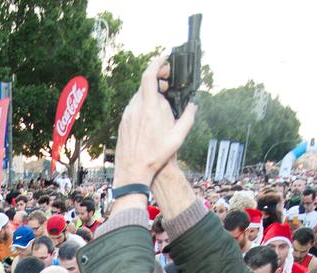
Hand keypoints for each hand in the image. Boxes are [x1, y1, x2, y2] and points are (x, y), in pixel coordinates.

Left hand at [113, 56, 196, 186]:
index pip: (149, 76)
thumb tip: (193, 105)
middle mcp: (135, 108)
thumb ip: (187, 118)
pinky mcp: (123, 122)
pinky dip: (143, 105)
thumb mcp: (177, 138)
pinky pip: (134, 107)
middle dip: (158, 81)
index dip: (156, 63)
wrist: (133, 170)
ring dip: (151, 94)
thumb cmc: (155, 156)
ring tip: (162, 103)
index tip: (164, 58)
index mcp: (149, 108)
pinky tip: (151, 116)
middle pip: (146, 85)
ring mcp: (127, 115)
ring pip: (139, 96)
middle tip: (168, 85)